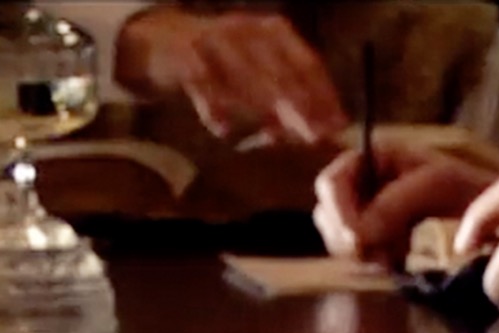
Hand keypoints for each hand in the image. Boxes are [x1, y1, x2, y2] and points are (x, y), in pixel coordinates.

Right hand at [116, 7, 347, 143]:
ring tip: (278, 137)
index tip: (336, 125)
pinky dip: (214, 106)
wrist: (161, 39)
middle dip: (300, 106)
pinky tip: (223, 129)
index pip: (307, 63)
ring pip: (245, 77)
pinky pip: (202, 82)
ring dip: (263, 109)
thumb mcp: (260, 74)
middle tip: (313, 136)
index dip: (323, 95)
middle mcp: (248, 30)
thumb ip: (290, 98)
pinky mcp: (184, 52)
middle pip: (280, 71)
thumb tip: (327, 129)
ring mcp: (215, 38)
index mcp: (274, 32)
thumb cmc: (223, 63)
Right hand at [313, 141, 498, 266]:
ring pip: (339, 240)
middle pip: (327, 216)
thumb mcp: (433, 186)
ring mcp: (365, 211)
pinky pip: (358, 255)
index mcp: (369, 158)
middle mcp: (360, 183)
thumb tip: (357, 236)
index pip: (328, 184)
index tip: (359, 239)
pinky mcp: (375, 237)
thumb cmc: (466, 187)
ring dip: (367, 252)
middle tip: (386, 248)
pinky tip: (400, 255)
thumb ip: (391, 206)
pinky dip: (376, 260)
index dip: (339, 213)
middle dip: (353, 237)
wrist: (489, 213)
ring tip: (400, 250)